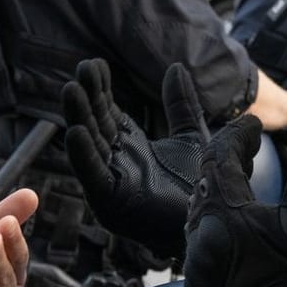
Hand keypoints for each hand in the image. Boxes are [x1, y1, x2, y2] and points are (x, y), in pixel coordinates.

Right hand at [62, 59, 207, 258]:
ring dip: (78, 118)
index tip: (95, 64)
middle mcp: (117, 163)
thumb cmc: (202, 188)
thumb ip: (180, 104)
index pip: (108, 112)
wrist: (216, 222)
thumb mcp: (191, 137)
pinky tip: (75, 133)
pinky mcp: (111, 203)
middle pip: (96, 125)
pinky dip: (83, 155)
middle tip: (81, 69)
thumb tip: (177, 67)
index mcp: (131, 148)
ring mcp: (112, 184)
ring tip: (70, 90)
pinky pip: (93, 177)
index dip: (101, 89)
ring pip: (90, 146)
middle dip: (87, 98)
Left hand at [184, 118, 286, 286]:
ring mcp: (195, 259)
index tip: (251, 127)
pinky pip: (196, 241)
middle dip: (223, 162)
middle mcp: (200, 232)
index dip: (236, 136)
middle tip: (244, 149)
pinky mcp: (196, 281)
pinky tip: (228, 225)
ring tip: (237, 182)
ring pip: (196, 211)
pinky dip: (211, 224)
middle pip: (204, 182)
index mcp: (225, 211)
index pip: (221, 158)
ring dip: (215, 193)